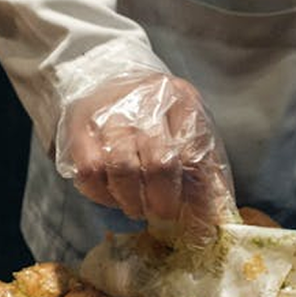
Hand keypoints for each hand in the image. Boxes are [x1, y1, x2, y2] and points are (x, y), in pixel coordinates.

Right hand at [56, 72, 235, 248]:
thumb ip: (205, 168)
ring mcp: (109, 114)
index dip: (196, 193)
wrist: (103, 79)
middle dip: (164, 201)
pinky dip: (103, 195)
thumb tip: (216, 218)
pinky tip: (113, 196)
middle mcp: (145, 102)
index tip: (193, 215)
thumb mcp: (187, 128)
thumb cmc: (154, 115)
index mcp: (182, 99)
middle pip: (160, 163)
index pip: (195, 155)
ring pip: (122, 169)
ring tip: (138, 207)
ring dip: (132, 201)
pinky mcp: (80, 130)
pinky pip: (90, 174)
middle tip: (163, 213)